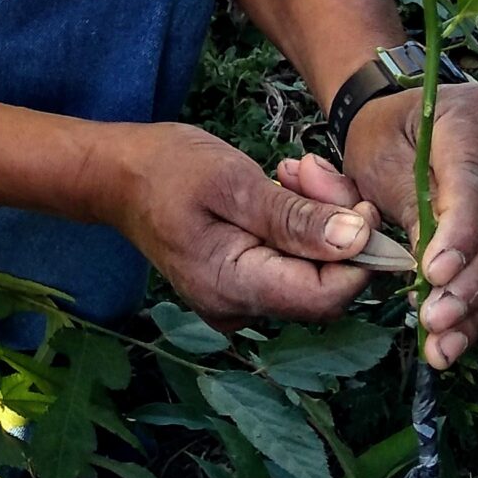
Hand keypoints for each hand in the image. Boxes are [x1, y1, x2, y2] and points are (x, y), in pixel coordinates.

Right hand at [109, 124, 381, 328]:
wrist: (116, 176)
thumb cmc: (166, 169)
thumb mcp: (233, 181)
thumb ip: (294, 217)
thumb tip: (357, 239)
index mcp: (232, 287)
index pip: (326, 296)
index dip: (359, 256)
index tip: (361, 203)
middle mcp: (239, 308)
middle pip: (323, 284)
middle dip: (337, 226)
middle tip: (314, 169)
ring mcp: (239, 300)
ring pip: (310, 270)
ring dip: (318, 218)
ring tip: (294, 170)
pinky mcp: (241, 284)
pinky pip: (291, 262)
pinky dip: (299, 224)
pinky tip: (284, 187)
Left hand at [280, 83, 477, 367]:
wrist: (403, 127)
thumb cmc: (384, 138)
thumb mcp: (380, 162)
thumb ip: (408, 206)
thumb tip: (432, 270)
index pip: (476, 183)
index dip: (459, 234)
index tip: (434, 276)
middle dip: (470, 281)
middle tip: (435, 322)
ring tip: (443, 344)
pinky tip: (459, 335)